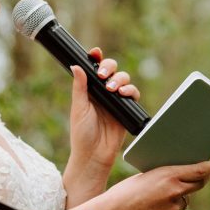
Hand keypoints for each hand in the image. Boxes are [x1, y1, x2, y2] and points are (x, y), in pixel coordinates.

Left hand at [65, 48, 139, 201]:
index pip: (94, 69)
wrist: (94, 156)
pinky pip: (134, 94)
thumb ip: (79, 87)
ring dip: (120, 79)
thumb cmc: (82, 135)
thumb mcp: (78, 109)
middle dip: (109, 67)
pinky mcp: (127, 109)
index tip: (95, 53)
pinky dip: (131, 90)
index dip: (96, 58)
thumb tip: (76, 65)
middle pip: (111, 70)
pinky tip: (124, 94)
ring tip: (113, 89)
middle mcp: (103, 93)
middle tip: (103, 75)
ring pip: (124, 79)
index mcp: (90, 90)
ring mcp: (116, 100)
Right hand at [94, 161, 209, 209]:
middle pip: (198, 185)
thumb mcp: (146, 175)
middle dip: (203, 179)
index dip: (209, 167)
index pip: (199, 171)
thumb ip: (165, 176)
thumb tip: (179, 176)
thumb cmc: (125, 191)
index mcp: (169, 175)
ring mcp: (172, 208)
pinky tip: (154, 203)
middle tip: (206, 173)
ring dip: (181, 194)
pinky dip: (169, 205)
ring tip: (167, 189)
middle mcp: (174, 192)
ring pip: (184, 199)